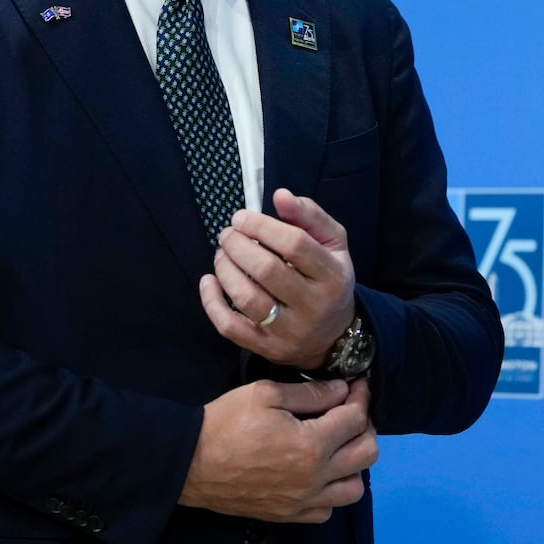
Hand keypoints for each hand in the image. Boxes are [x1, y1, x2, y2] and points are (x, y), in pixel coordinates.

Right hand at [177, 377, 376, 522]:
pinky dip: (332, 491)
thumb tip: (342, 390)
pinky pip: (328, 510)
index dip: (361, 396)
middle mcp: (315, 478)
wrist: (192, 462)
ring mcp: (304, 501)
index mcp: (311, 445)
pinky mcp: (290, 515)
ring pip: (355, 488)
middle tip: (349, 411)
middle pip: (367, 453)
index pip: (355, 418)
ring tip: (336, 445)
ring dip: (354, 463)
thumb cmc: (226, 422)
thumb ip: (309, 393)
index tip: (356, 385)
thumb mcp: (264, 393)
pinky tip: (318, 473)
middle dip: (365, 426)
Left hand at [200, 188, 355, 370]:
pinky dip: (212, 303)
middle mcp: (313, 306)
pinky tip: (208, 281)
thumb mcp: (332, 244)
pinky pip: (231, 328)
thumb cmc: (328, 280)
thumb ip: (309, 215)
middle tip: (227, 234)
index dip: (262, 226)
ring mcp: (289, 331)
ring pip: (248, 299)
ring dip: (225, 270)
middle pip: (267, 270)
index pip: (295, 244)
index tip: (241, 217)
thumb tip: (280, 195)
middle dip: (238, 246)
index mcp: (332, 276)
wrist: (334, 337)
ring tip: (221, 254)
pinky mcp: (267, 348)